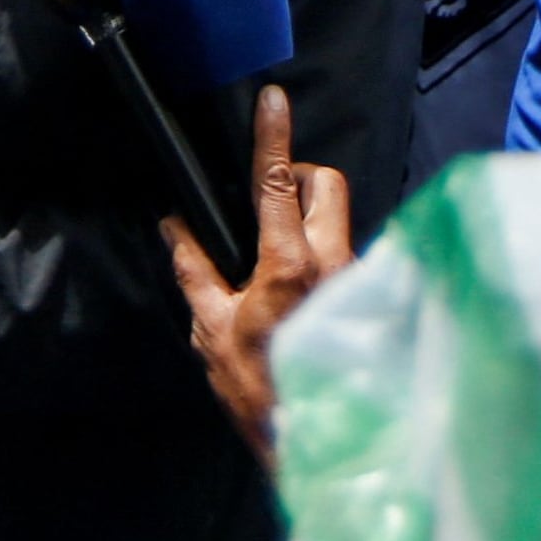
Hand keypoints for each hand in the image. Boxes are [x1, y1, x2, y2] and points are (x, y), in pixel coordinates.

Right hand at [162, 82, 353, 462]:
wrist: (312, 443)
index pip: (280, 182)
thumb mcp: (212, 330)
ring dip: (310, 216)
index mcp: (290, 264)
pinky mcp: (366, 297)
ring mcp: (356, 280)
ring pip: (340, 217)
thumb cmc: (259, 390)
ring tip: (276, 251)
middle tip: (267, 196)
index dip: (274, 135)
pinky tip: (297, 287)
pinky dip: (320, 250)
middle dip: (300, 174)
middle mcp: (334, 262)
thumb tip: (174, 225)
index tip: (272, 98)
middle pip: (327, 184)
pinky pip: (344, 252)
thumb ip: (194, 270)